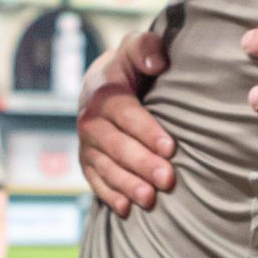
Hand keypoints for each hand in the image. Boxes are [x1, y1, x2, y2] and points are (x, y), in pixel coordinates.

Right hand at [79, 31, 174, 215]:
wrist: (102, 83)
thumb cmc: (131, 66)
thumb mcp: (137, 48)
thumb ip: (146, 49)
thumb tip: (157, 63)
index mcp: (103, 91)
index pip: (124, 113)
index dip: (147, 131)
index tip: (171, 147)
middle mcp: (89, 119)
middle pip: (115, 145)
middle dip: (141, 164)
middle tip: (168, 180)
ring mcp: (86, 143)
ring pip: (105, 167)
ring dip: (127, 184)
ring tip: (150, 199)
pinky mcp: (86, 160)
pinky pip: (94, 180)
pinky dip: (108, 195)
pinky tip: (126, 209)